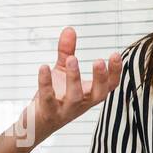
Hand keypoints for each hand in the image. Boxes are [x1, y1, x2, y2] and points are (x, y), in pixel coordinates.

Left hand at [28, 27, 121, 144]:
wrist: (36, 124)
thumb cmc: (55, 97)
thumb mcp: (62, 72)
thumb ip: (67, 52)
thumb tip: (69, 29)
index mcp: (89, 94)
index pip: (109, 85)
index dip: (115, 72)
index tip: (116, 54)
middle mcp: (81, 103)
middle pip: (99, 94)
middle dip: (101, 78)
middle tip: (99, 60)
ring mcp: (66, 110)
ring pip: (74, 97)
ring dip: (74, 78)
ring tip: (72, 59)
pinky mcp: (48, 112)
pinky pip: (48, 98)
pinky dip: (46, 83)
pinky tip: (44, 67)